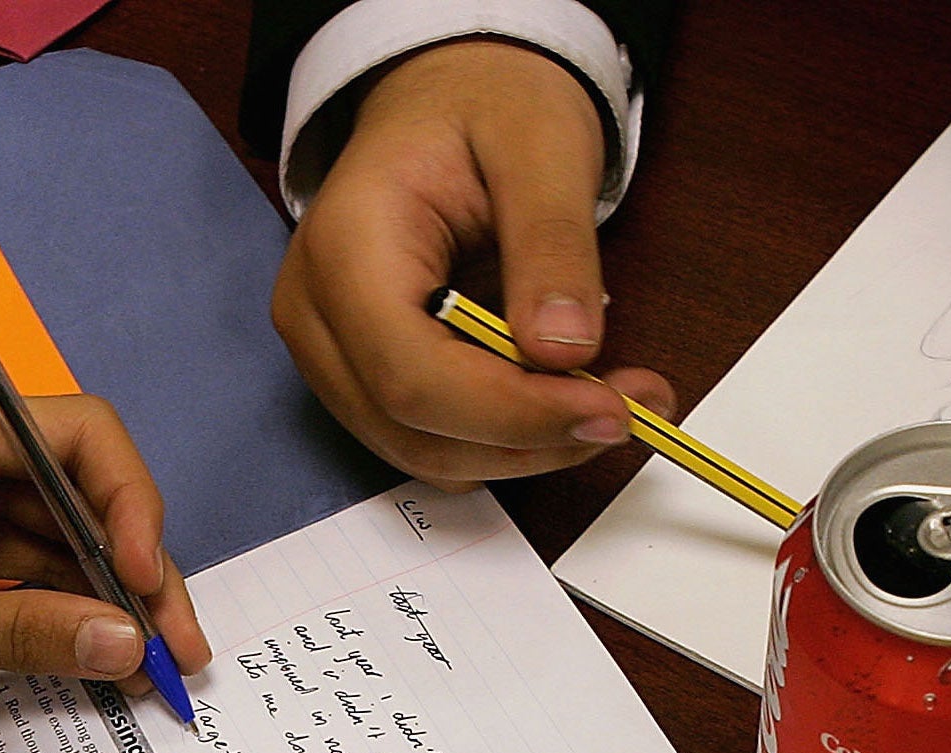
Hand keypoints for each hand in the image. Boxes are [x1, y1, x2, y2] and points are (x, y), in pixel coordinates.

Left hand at [0, 395, 210, 752]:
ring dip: (79, 639)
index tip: (145, 582)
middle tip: (177, 658)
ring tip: (128, 700)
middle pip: (77, 514)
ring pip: (44, 574)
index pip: (77, 438)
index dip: (129, 504)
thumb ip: (15, 633)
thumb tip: (125, 645)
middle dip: (130, 587)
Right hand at [274, 39, 674, 487]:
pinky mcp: (364, 380)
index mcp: (345, 248)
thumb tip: (566, 353)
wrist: (444, 102)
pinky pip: (435, 440)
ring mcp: (332, 357)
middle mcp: (317, 316)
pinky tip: (566, 400)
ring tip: (615, 400)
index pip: (413, 375)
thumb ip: (552, 243)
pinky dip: (510, 438)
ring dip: (529, 448)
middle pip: (416, 429)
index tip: (608, 408)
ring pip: (426, 452)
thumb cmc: (482, 108)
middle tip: (633, 407)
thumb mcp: (540, 145)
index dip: (512, 412)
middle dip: (532, 437)